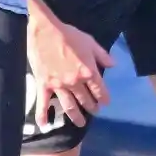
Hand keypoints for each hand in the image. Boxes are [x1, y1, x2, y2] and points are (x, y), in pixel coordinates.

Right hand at [27, 13, 114, 129]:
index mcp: (88, 71)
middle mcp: (75, 82)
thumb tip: (113, 65)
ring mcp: (59, 85)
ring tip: (80, 124)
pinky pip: (43, 103)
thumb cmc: (68, 34)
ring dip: (76, 116)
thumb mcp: (90, 41)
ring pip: (69, 106)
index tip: (105, 103)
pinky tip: (44, 124)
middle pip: (85, 100)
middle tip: (94, 111)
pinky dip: (43, 115)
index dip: (104, 98)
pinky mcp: (44, 85)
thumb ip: (102, 55)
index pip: (100, 90)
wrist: (44, 30)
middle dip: (92, 107)